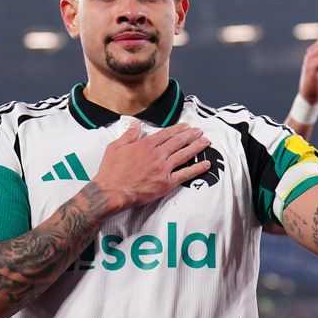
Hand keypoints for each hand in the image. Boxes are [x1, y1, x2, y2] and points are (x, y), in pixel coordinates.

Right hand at [92, 121, 211, 210]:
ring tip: (206, 142)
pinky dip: (197, 168)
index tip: (186, 126)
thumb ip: (128, 135)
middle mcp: (157, 154)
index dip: (178, 129)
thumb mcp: (115, 147)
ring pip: (184, 154)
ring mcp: (163, 168)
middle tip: (200, 131)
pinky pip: (186, 174)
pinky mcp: (167, 182)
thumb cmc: (111, 171)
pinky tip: (206, 164)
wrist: (112, 191)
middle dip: (191, 135)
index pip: (166, 134)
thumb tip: (136, 125)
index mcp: (146, 145)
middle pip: (178, 142)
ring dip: (197, 147)